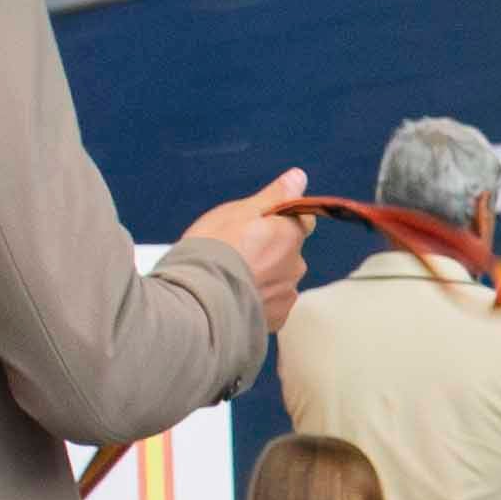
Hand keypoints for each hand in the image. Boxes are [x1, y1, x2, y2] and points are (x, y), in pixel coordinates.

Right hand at [185, 171, 318, 327]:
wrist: (199, 302)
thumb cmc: (215, 251)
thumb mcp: (239, 211)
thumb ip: (274, 196)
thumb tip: (299, 178)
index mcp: (290, 235)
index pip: (301, 220)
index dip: (279, 219)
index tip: (257, 224)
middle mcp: (295, 266)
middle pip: (287, 252)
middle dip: (268, 251)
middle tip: (234, 252)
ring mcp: (286, 295)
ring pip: (278, 279)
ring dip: (262, 277)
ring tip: (229, 277)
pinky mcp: (275, 320)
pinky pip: (269, 304)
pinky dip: (256, 300)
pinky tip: (233, 296)